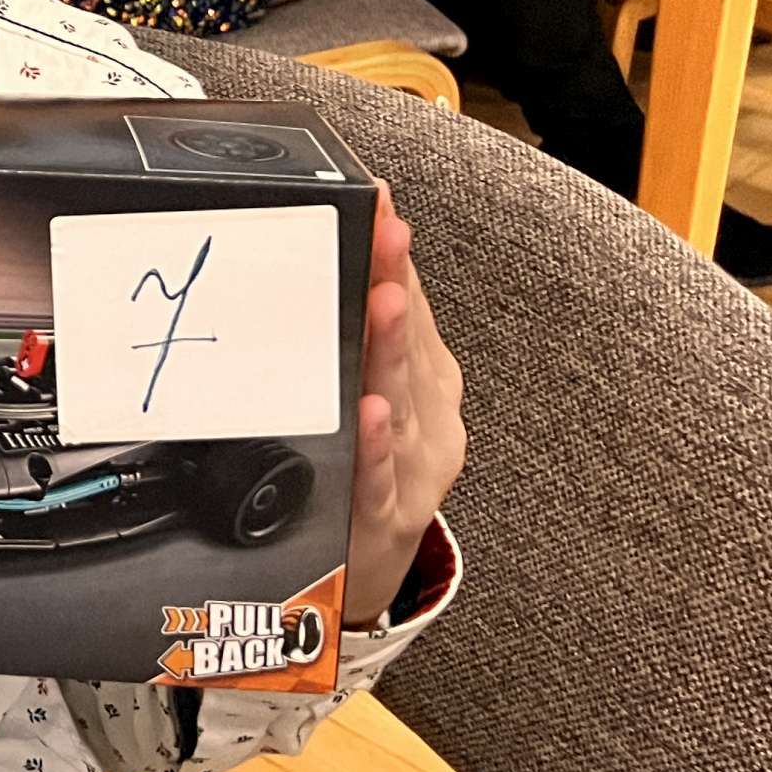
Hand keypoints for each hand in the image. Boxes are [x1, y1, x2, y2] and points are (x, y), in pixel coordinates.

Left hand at [345, 187, 465, 627]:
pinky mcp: (389, 517)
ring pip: (403, 402)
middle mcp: (429, 417)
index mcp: (427, 380)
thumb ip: (358, 334)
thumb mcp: (377, 395)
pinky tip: (373, 415)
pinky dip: (379, 446)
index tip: (377, 202)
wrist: (373, 570)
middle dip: (396, 286)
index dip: (394, 254)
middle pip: (410, 344)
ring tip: (383, 304)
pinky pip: (381, 479)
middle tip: (385, 236)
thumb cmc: (371, 471)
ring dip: (392, 352)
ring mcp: (416, 468)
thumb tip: (342, 252)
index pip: (411, 305)